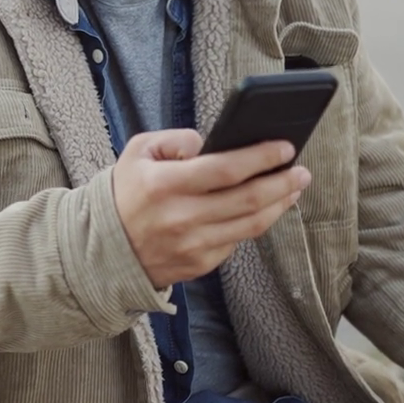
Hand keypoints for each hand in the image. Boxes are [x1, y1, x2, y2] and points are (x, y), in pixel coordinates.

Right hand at [110, 130, 309, 289]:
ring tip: (294, 189)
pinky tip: (266, 209)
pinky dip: (255, 223)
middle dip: (282, 182)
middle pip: (248, 199)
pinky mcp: (199, 264)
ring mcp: (193, 244)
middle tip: (302, 171)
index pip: (226, 168)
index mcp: (165, 184)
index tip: (285, 147)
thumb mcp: (138, 152)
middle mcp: (182, 217)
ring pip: (251, 224)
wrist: (102, 250)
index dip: (261, 157)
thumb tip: (211, 144)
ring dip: (279, 204)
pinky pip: (237, 241)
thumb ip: (176, 139)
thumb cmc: (125, 194)